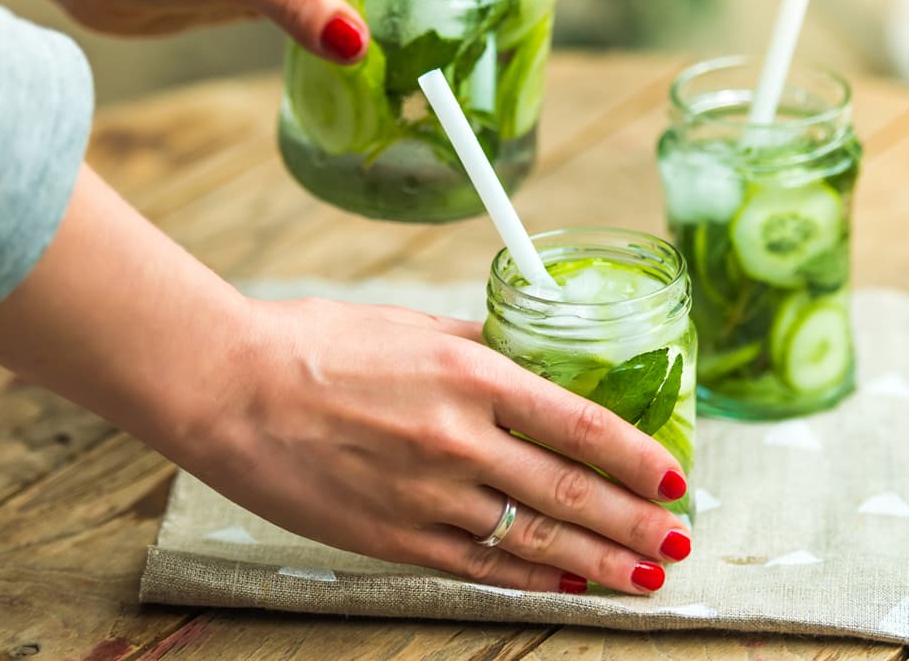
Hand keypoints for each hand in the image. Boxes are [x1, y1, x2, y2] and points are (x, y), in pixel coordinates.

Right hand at [182, 298, 692, 594]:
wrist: (229, 389)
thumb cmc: (315, 343)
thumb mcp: (412, 324)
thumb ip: (480, 346)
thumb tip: (533, 360)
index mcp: (471, 371)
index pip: (581, 424)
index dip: (638, 456)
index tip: (675, 476)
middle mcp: (460, 438)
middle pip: (571, 491)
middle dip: (635, 521)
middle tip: (678, 539)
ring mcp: (427, 494)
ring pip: (536, 538)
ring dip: (600, 560)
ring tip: (644, 574)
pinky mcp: (393, 537)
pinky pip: (479, 565)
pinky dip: (531, 577)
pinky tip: (566, 583)